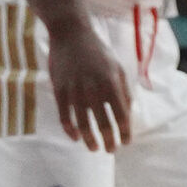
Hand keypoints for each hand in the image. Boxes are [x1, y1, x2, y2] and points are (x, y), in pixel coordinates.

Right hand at [48, 21, 131, 152]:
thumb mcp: (117, 67)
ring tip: (94, 149)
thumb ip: (123, 89)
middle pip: (103, 122)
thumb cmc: (98, 52)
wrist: (71, 35)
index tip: (126, 142)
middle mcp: (95, 89)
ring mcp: (76, 91)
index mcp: (112, 83)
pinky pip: (65, 116)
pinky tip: (75, 138)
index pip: (122, 114)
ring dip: (89, 139)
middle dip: (109, 139)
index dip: (124, 131)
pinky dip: (70, 130)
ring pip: (83, 123)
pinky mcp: (59, 91)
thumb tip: (127, 112)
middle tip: (111, 150)